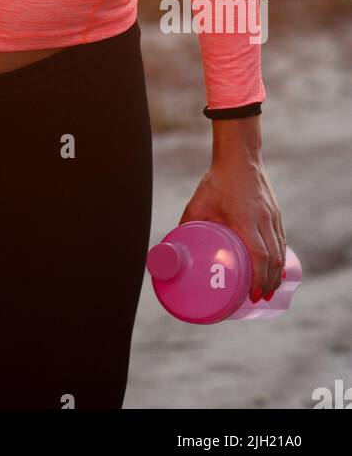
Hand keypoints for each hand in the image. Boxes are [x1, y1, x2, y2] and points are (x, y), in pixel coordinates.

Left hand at [179, 157, 285, 301]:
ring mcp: (273, 216)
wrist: (240, 156)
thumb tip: (173, 247)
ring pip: (280, 251)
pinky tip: (276, 269)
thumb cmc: (218, 179)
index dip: (258, 279)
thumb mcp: (198, 203)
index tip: (253, 296)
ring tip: (268, 290)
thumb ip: (187, 224)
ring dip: (276, 274)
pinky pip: (282, 241)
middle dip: (268, 283)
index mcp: (246, 219)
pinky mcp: (276, 213)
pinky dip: (280, 258)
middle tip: (259, 299)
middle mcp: (264, 220)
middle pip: (273, 259)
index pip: (259, 256)